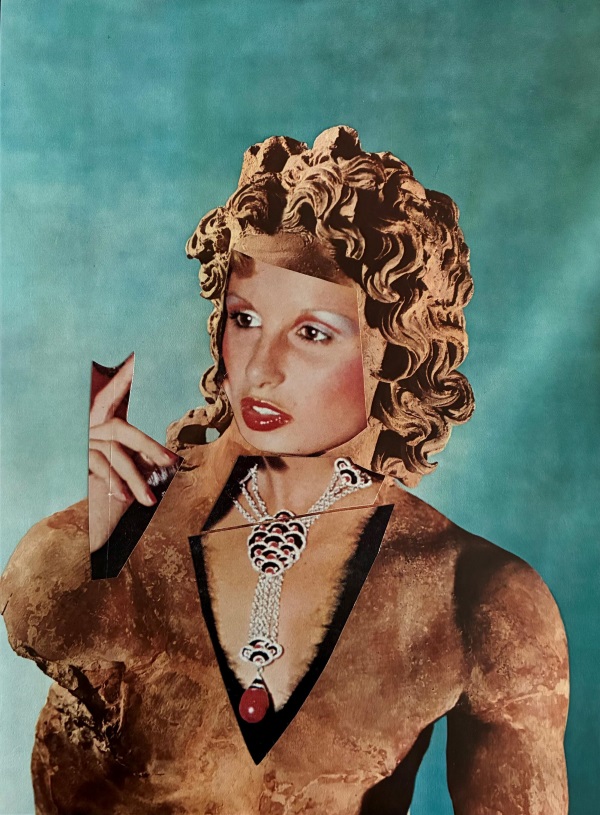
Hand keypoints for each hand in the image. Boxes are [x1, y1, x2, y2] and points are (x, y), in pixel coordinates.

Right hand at [88, 354, 177, 552]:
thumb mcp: (123, 456)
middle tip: (172, 462)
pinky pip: (98, 469)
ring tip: (151, 499)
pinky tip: (125, 498)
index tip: (136, 358)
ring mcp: (83, 443)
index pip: (114, 394)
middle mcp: (91, 426)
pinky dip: (114, 483)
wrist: (71, 492)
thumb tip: (167, 456)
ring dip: (135, 478)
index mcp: (103, 417)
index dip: (123, 378)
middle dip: (148, 446)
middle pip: (122, 430)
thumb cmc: (105, 471)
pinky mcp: (76, 461)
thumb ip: (140, 452)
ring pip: (114, 455)